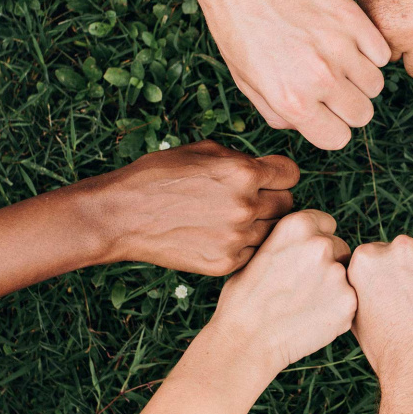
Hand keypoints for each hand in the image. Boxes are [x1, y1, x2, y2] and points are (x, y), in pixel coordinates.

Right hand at [88, 140, 297, 274]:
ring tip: (232, 219)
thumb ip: (243, 159)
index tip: (270, 178)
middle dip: (274, 199)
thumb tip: (269, 170)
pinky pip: (254, 252)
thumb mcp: (203, 151)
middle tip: (252, 200)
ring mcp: (237, 237)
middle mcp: (246, 205)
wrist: (121, 216)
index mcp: (243, 172)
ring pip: (273, 231)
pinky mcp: (226, 263)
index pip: (292, 174)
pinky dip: (244, 245)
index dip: (280, 175)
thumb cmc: (159, 176)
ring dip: (260, 224)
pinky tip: (222, 236)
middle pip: (288, 204)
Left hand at [199, 0, 391, 149]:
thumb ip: (280, 113)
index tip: (324, 111)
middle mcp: (319, 79)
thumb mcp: (247, 83)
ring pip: (375, 85)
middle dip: (348, 104)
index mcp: (292, 101)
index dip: (331, 126)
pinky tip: (346, 39)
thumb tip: (310, 125)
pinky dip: (369, 50)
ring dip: (360, 77)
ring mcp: (340, 47)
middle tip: (330, 84)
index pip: (338, 139)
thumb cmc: (237, 29)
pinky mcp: (353, 18)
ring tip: (336, 58)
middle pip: (362, 114)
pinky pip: (381, 53)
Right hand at [210, 209, 354, 371]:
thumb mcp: (260, 252)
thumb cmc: (245, 299)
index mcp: (297, 225)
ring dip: (334, 287)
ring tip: (305, 305)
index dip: (316, 241)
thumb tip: (309, 238)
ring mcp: (338, 273)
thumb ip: (291, 241)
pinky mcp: (349, 302)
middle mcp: (321, 244)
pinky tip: (313, 319)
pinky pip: (350, 300)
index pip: (326, 224)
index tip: (303, 260)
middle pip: (340, 248)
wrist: (245, 341)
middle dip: (328, 264)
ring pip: (347, 275)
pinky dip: (338, 309)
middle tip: (302, 288)